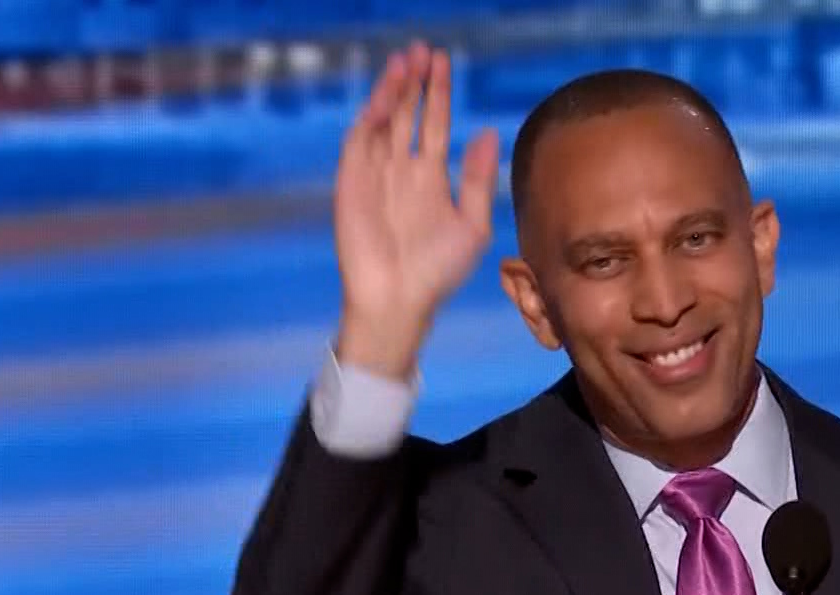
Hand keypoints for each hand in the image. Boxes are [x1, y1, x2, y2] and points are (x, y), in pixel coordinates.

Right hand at [333, 41, 499, 379]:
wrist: (400, 300)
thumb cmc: (438, 271)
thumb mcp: (472, 223)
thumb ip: (479, 178)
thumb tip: (488, 132)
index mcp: (430, 178)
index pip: (433, 124)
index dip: (438, 93)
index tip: (444, 62)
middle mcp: (401, 169)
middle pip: (407, 114)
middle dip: (415, 82)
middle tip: (424, 49)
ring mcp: (375, 173)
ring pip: (384, 120)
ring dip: (393, 90)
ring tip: (406, 61)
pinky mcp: (352, 181)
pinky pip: (361, 140)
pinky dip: (373, 116)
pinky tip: (389, 95)